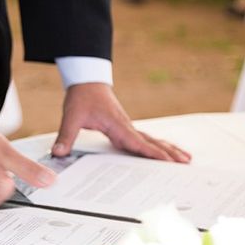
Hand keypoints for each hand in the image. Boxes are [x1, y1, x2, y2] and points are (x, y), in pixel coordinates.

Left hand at [51, 83, 190, 162]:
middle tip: (186, 163)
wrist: (87, 82)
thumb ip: (66, 136)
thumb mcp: (71, 117)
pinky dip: (157, 146)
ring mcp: (128, 127)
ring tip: (186, 159)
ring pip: (152, 140)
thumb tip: (58, 153)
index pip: (137, 142)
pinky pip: (144, 139)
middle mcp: (126, 127)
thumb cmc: (82, 97)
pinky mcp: (125, 128)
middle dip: (169, 153)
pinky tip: (165, 151)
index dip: (152, 153)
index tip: (167, 161)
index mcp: (117, 125)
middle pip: (151, 142)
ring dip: (168, 149)